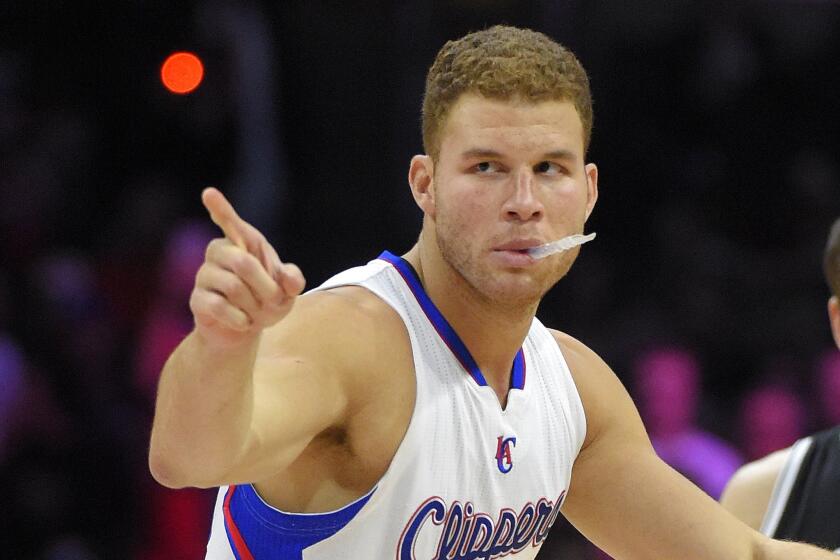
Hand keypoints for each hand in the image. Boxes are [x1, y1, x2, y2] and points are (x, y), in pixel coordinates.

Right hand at [190, 187, 305, 346]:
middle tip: (275, 300)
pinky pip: (219, 307)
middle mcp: (219, 253)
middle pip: (243, 263)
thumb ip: (293, 280)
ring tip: (256, 312)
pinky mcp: (197, 299)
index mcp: (242, 242)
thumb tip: (288, 278)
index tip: (209, 193)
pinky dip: (241, 319)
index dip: (221, 208)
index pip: (230, 222)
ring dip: (254, 305)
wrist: (244, 331)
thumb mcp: (287, 291)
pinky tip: (243, 322)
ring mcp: (205, 275)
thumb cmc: (266, 301)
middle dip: (266, 286)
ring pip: (233, 287)